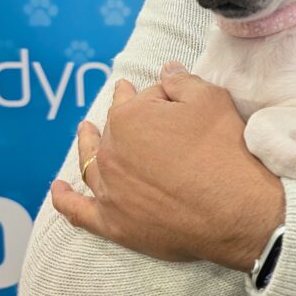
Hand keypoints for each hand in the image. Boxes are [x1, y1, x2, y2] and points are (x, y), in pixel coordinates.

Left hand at [51, 63, 284, 269]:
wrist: (238, 212)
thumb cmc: (225, 152)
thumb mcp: (212, 101)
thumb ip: (182, 81)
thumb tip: (165, 70)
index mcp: (129, 118)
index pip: (141, 99)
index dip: (160, 97)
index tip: (170, 98)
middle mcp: (110, 153)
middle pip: (115, 130)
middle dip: (124, 117)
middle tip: (128, 103)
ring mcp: (109, 191)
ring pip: (91, 163)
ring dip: (86, 144)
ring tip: (85, 132)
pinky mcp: (114, 224)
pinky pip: (78, 212)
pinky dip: (65, 200)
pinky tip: (58, 190)